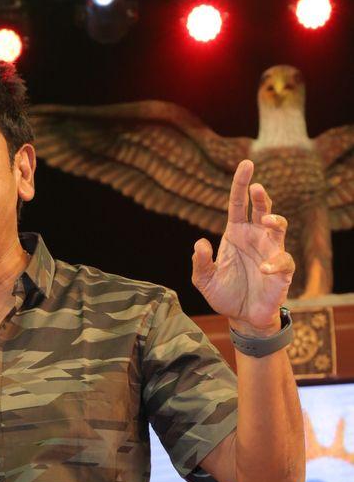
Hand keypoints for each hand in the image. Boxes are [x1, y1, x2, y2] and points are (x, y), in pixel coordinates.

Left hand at [192, 160, 294, 333]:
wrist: (243, 317)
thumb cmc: (225, 294)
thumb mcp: (204, 280)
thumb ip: (200, 263)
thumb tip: (200, 243)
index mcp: (236, 233)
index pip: (238, 204)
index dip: (241, 184)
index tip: (246, 164)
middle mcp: (255, 237)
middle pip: (262, 208)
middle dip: (261, 197)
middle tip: (256, 187)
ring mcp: (271, 251)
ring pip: (279, 227)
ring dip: (275, 221)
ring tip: (268, 221)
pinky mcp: (282, 269)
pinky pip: (282, 260)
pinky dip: (274, 263)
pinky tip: (263, 270)